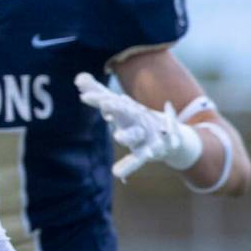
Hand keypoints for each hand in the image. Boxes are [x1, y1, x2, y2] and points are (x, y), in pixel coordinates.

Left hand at [75, 72, 201, 179]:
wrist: (171, 135)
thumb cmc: (136, 119)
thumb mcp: (118, 107)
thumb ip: (98, 94)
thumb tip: (78, 78)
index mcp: (126, 107)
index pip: (111, 100)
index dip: (98, 98)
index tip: (83, 95)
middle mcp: (136, 118)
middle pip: (126, 112)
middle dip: (117, 107)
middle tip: (105, 104)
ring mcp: (145, 134)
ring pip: (135, 134)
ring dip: (128, 135)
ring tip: (118, 137)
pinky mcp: (149, 151)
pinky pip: (137, 159)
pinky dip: (129, 165)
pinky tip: (118, 172)